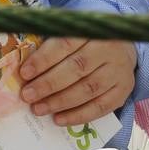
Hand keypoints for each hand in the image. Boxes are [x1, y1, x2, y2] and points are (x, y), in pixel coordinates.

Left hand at [19, 37, 137, 125]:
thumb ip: (52, 47)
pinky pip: (100, 107)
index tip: (25, 73)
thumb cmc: (88, 41)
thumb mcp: (73, 34)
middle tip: (28, 95)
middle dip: (49, 84)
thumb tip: (25, 70)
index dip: (44, 59)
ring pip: (88, 89)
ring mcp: (119, 70)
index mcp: (94, 30)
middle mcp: (109, 49)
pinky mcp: (123, 90)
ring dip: (60, 102)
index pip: (66, 43)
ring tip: (39, 108)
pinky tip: (59, 119)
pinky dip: (78, 115)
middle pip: (77, 68)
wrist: (121, 46)